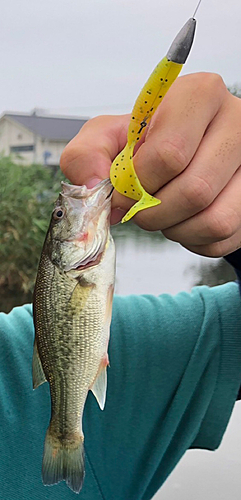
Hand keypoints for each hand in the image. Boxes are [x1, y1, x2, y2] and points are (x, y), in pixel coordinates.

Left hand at [60, 73, 240, 256]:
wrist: (178, 155)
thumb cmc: (145, 144)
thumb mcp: (109, 137)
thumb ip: (87, 153)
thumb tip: (93, 184)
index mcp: (199, 95)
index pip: (169, 153)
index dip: (137, 185)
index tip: (123, 191)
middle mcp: (236, 123)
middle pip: (194, 190)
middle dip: (154, 213)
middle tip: (140, 209)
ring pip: (215, 219)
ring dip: (175, 229)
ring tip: (161, 213)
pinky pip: (223, 238)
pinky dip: (192, 240)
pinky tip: (181, 220)